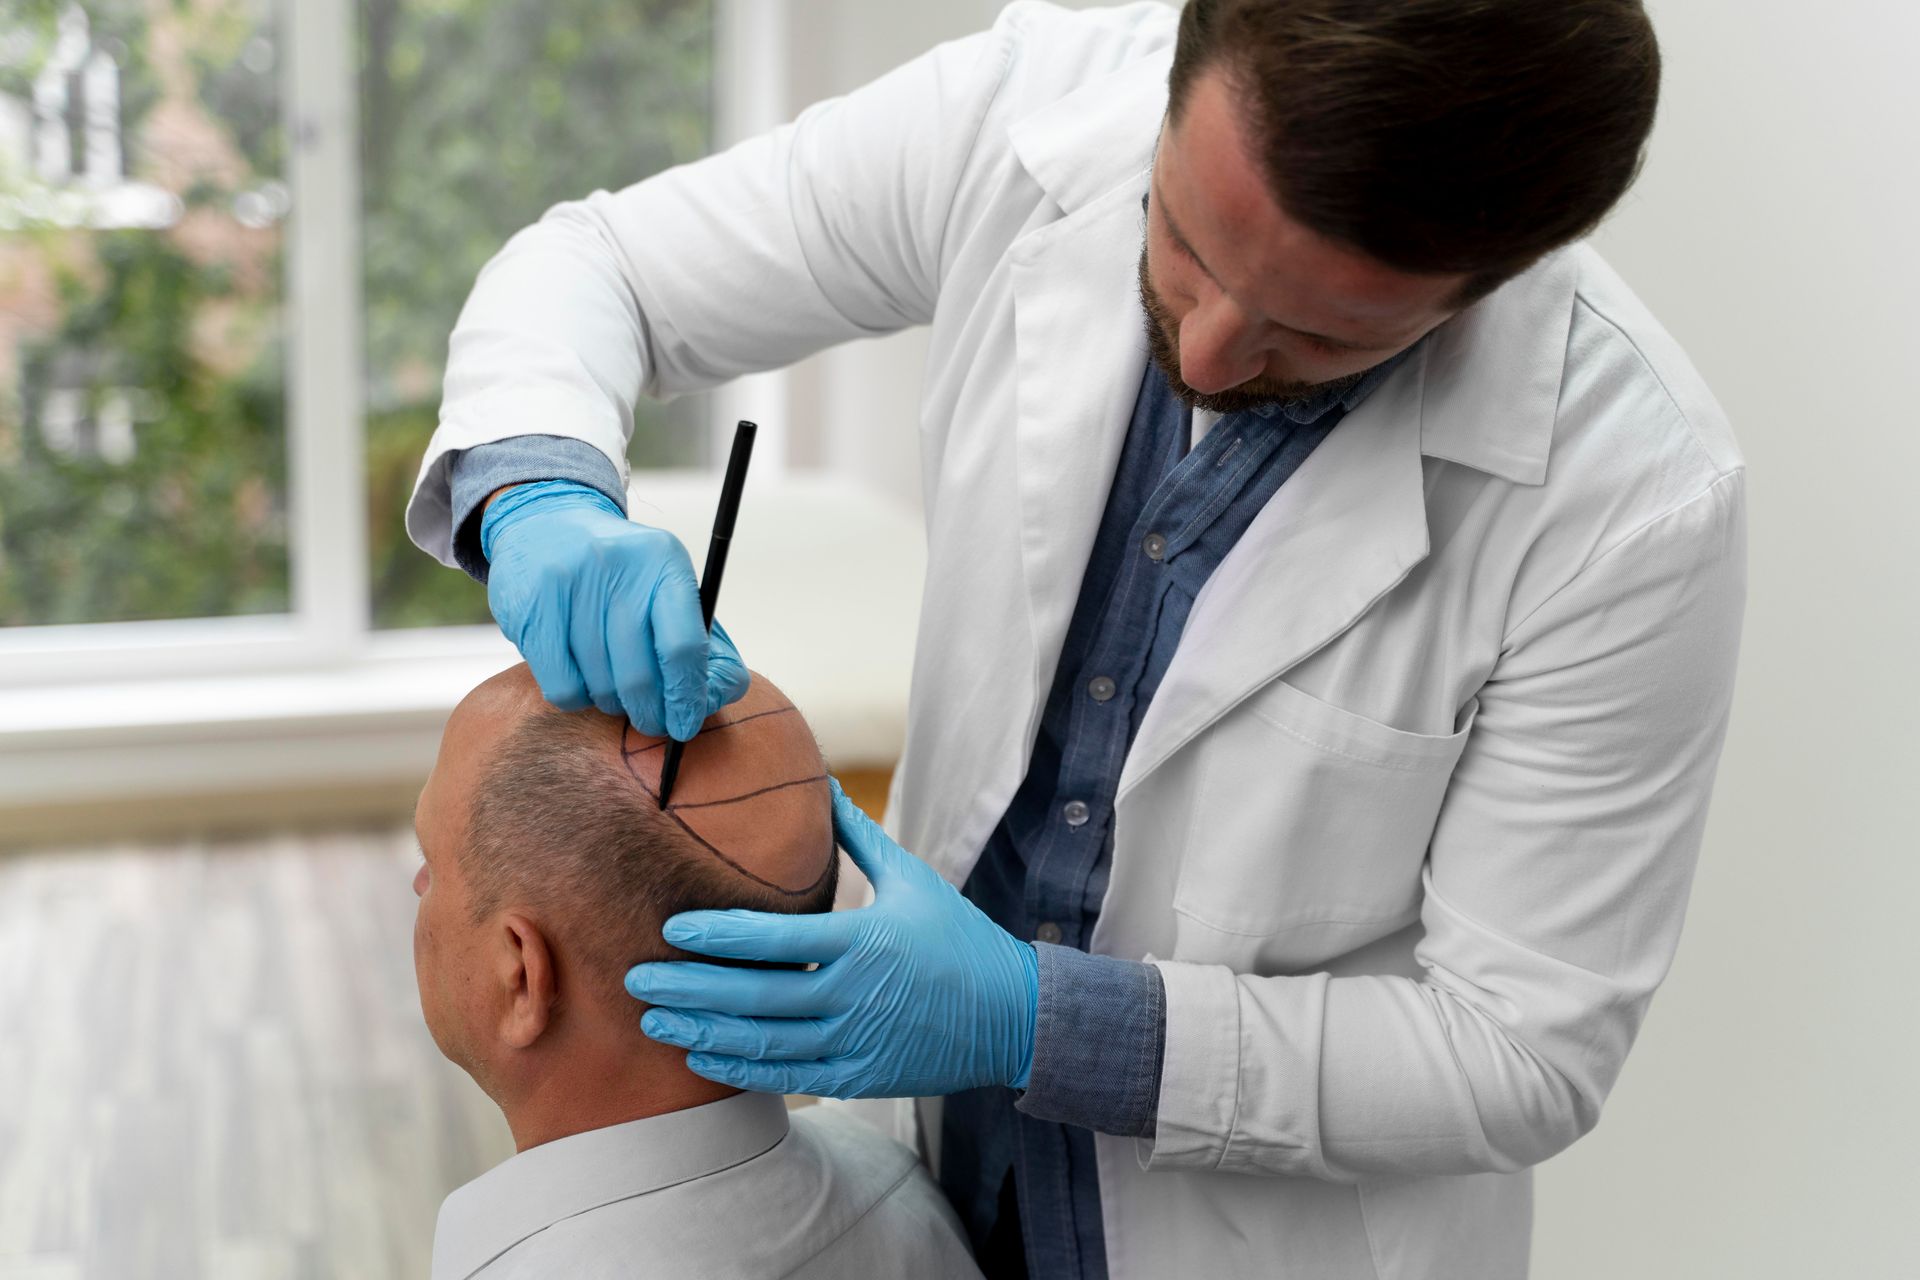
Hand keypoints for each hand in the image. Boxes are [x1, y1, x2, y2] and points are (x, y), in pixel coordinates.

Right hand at [481, 480, 748, 738]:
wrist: (546, 524)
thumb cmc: (619, 572)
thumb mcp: (663, 583)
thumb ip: (696, 635)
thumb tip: (717, 694)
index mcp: (663, 561)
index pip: (683, 645)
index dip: (686, 696)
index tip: (685, 724)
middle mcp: (617, 566)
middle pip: (639, 674)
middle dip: (650, 712)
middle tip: (652, 723)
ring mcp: (570, 584)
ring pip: (600, 684)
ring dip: (612, 703)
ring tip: (615, 692)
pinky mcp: (531, 606)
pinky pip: (562, 686)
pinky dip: (577, 699)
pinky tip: (582, 682)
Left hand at [626, 778, 1039, 1097]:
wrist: (1012, 1014)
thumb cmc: (960, 938)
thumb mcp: (914, 879)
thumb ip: (858, 835)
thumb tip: (819, 780)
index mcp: (862, 942)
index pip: (774, 940)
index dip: (718, 935)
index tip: (672, 928)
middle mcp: (852, 996)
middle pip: (753, 996)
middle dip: (688, 989)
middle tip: (634, 978)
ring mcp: (854, 1043)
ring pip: (762, 1043)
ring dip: (701, 1032)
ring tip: (654, 1021)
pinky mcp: (859, 1077)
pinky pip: (787, 1077)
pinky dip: (740, 1069)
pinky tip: (702, 1055)